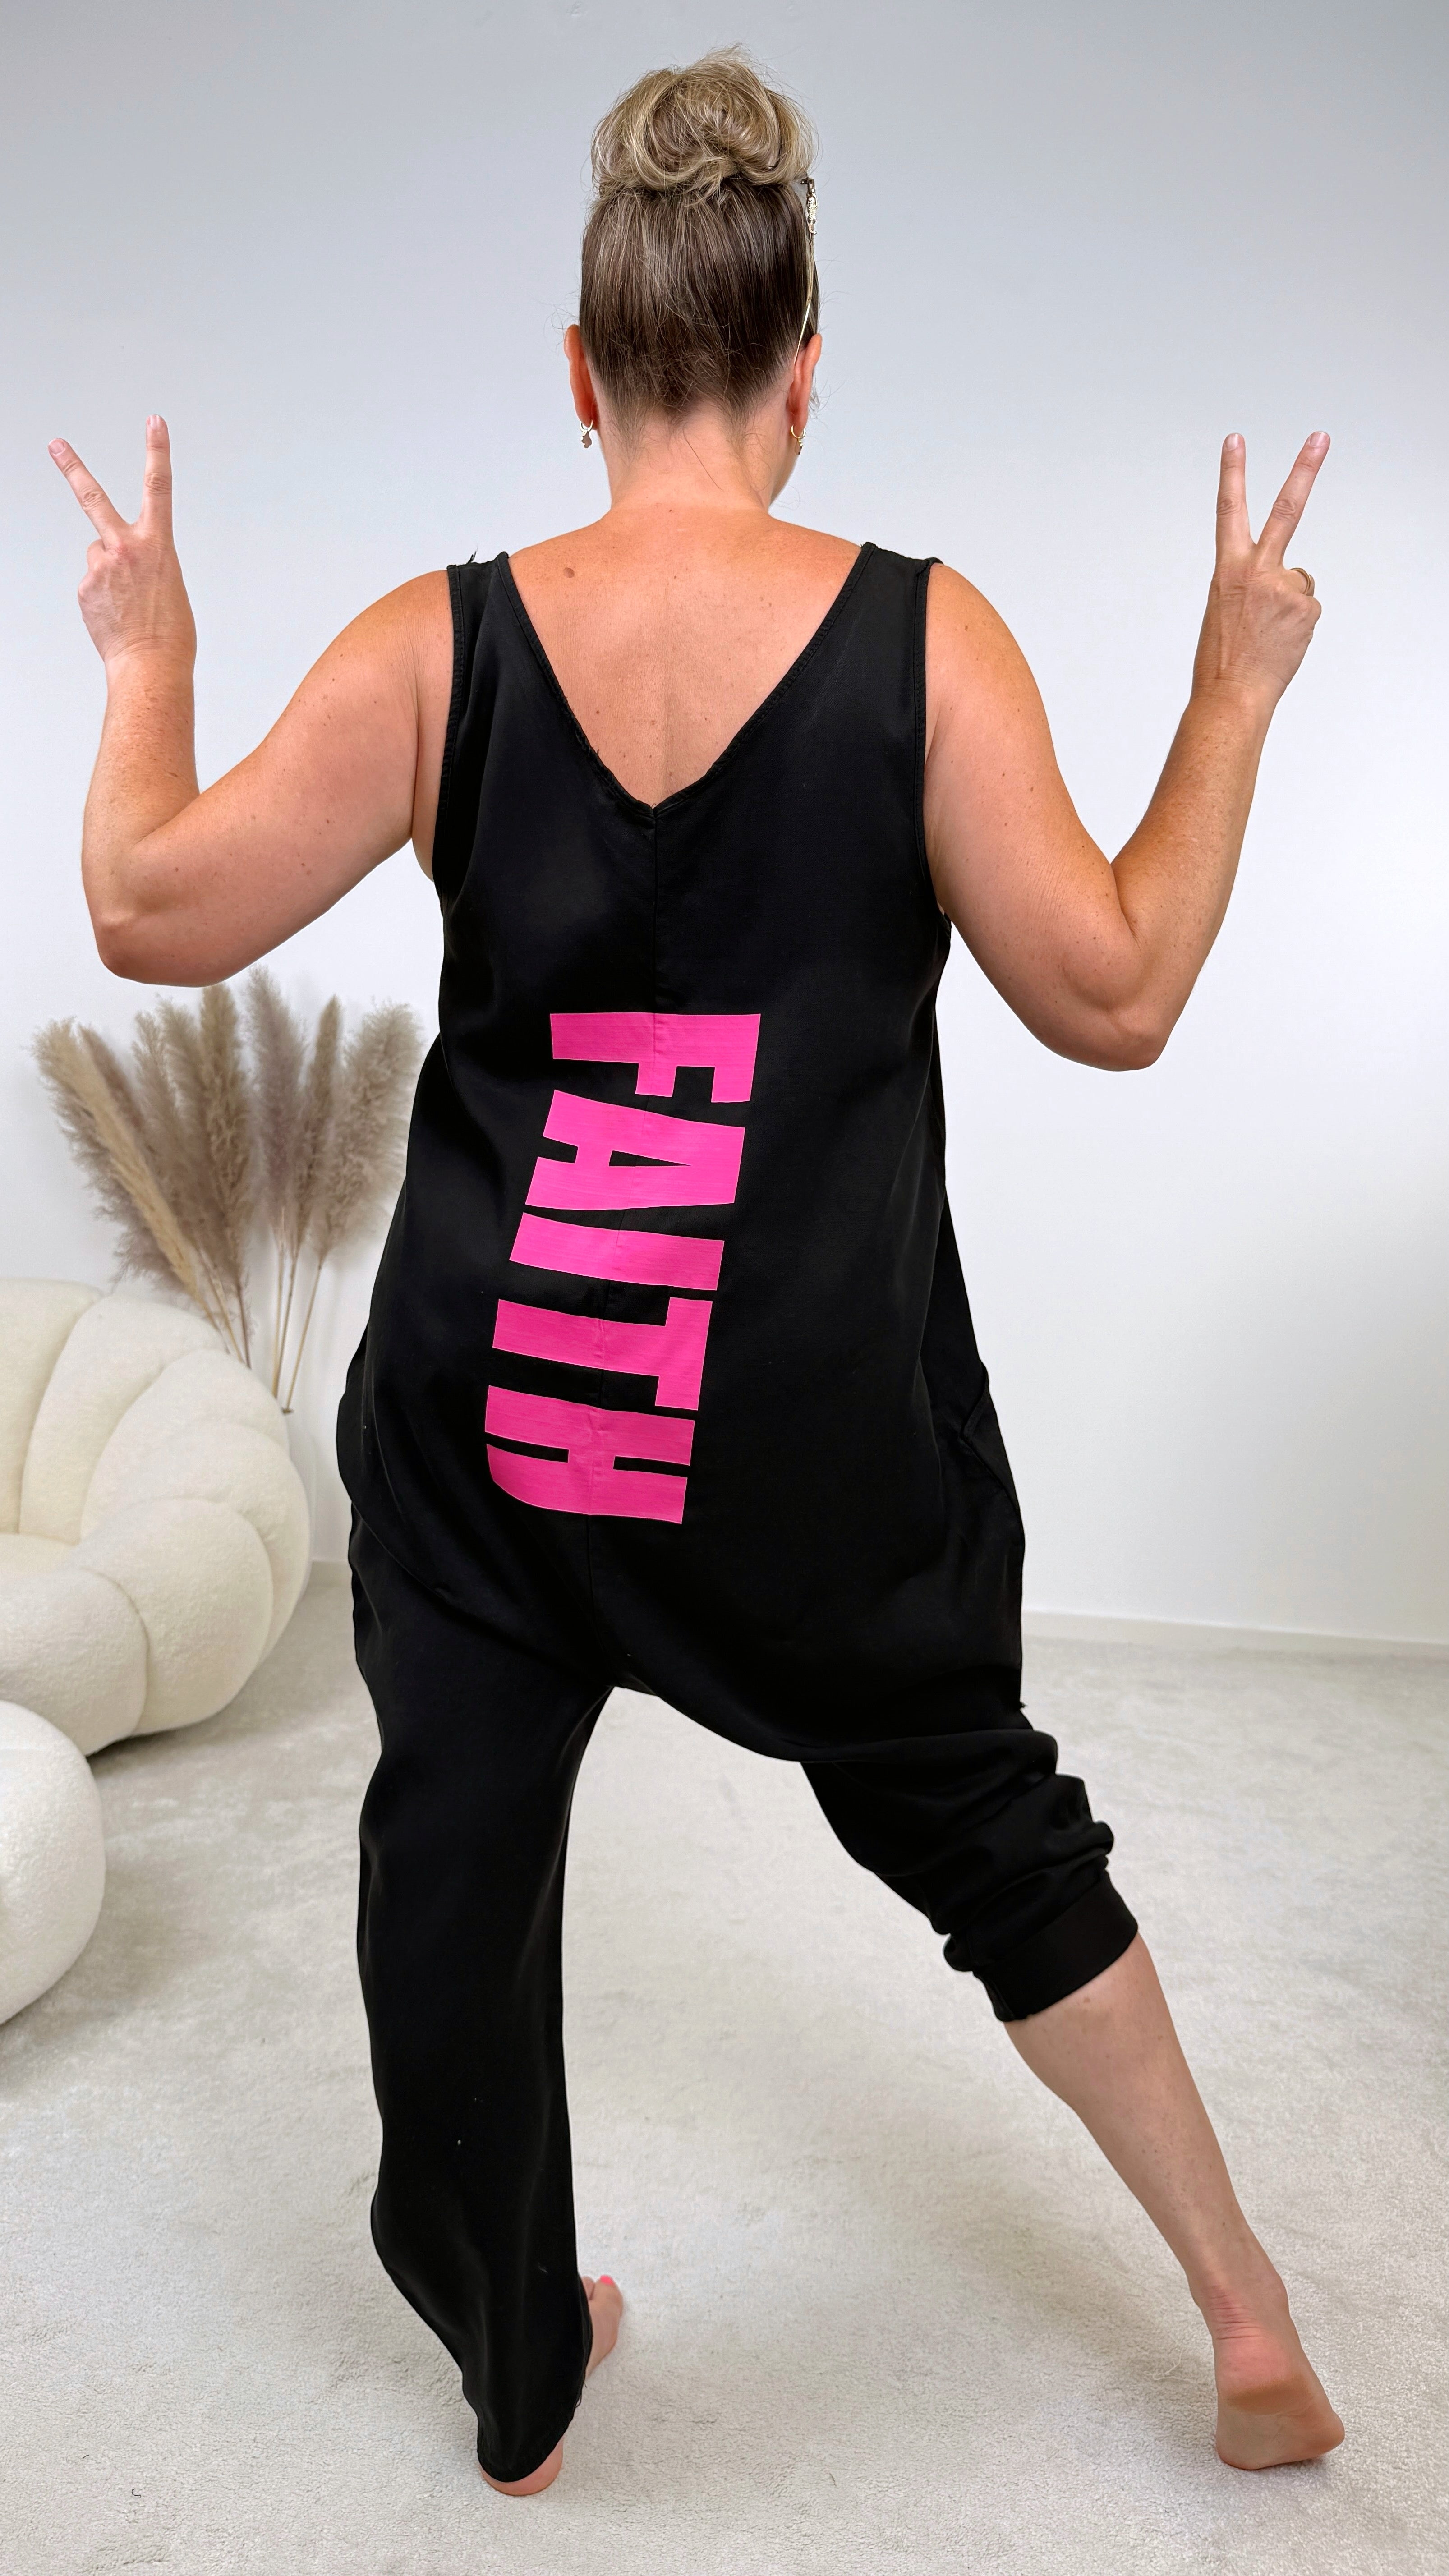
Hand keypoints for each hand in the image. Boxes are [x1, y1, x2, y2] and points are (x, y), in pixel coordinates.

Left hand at [49, 417, 195, 672]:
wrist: (151, 668)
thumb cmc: (171, 634)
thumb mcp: (170, 585)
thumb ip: (144, 560)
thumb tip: (110, 557)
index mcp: (157, 545)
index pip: (159, 487)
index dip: (157, 451)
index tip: (154, 423)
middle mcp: (125, 548)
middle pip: (93, 497)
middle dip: (72, 468)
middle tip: (55, 445)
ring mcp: (100, 567)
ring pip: (98, 556)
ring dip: (109, 573)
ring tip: (127, 603)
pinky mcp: (84, 588)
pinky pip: (92, 583)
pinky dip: (102, 596)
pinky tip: (116, 615)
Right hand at [1193, 431, 1327, 712]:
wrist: (1230, 696)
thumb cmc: (1222, 659)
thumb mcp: (1225, 609)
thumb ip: (1252, 582)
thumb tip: (1288, 582)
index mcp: (1228, 569)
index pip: (1228, 510)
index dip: (1232, 472)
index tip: (1235, 441)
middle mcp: (1257, 570)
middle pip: (1286, 509)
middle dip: (1304, 469)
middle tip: (1320, 437)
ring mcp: (1285, 587)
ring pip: (1299, 582)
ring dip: (1288, 605)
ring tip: (1267, 634)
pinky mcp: (1306, 607)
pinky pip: (1307, 607)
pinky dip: (1297, 625)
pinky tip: (1280, 643)